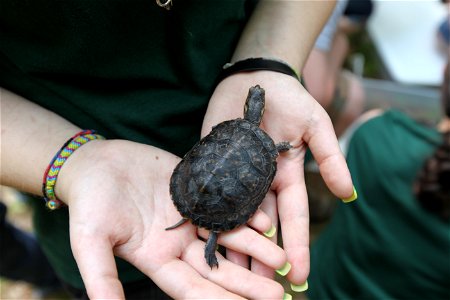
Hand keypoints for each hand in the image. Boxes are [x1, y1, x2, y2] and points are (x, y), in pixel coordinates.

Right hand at [56, 139, 287, 298]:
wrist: (97, 163)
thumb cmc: (89, 203)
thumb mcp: (90, 241)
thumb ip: (101, 277)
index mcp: (157, 259)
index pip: (194, 288)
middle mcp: (179, 244)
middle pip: (218, 268)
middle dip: (248, 282)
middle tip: (279, 294)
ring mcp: (189, 218)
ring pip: (227, 236)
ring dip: (255, 248)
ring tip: (282, 258)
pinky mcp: (195, 192)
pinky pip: (224, 205)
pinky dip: (244, 214)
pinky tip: (267, 221)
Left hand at [202, 72, 354, 284]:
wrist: (254, 77)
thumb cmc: (290, 98)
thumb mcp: (316, 125)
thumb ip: (329, 158)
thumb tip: (349, 195)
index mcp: (286, 177)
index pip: (293, 218)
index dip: (298, 246)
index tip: (299, 276)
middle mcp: (261, 183)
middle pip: (263, 228)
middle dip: (264, 258)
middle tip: (261, 291)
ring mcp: (236, 176)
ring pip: (236, 218)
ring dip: (235, 247)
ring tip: (231, 278)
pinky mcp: (213, 165)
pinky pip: (210, 193)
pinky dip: (207, 216)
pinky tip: (202, 240)